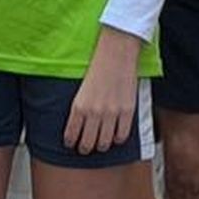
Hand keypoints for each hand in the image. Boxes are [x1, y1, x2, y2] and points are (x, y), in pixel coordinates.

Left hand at [64, 28, 139, 155]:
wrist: (117, 50)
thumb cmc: (99, 64)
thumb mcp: (82, 87)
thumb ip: (80, 107)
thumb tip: (78, 124)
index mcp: (79, 105)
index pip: (71, 134)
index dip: (71, 142)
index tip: (71, 143)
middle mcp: (94, 112)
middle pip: (87, 144)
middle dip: (84, 148)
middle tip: (85, 147)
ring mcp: (112, 113)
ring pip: (104, 143)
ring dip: (101, 146)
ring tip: (100, 144)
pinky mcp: (127, 110)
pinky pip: (122, 136)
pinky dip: (117, 139)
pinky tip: (115, 135)